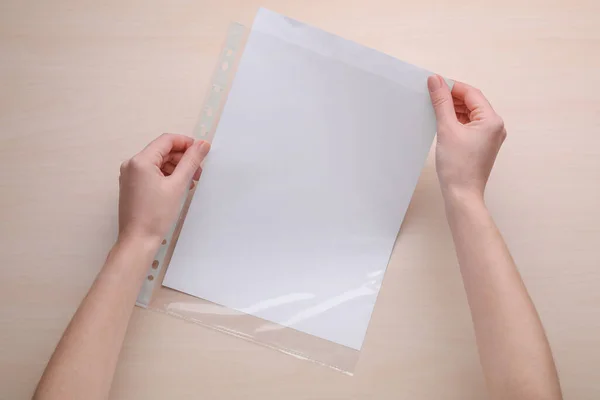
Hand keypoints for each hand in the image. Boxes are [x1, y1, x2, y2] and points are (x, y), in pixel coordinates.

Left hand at [118, 134, 210, 243]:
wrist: (138, 240)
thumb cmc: (156, 215)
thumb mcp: (178, 185)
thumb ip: (191, 161)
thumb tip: (202, 144)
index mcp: (140, 161)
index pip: (166, 140)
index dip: (186, 143)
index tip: (201, 151)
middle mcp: (132, 164)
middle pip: (162, 151)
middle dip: (182, 158)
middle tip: (198, 171)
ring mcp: (130, 175)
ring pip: (158, 163)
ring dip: (176, 168)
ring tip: (190, 182)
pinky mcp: (132, 186)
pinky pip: (152, 173)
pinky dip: (166, 176)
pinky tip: (178, 187)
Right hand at [427, 75, 505, 202]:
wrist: (462, 195)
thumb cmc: (458, 167)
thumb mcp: (447, 129)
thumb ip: (441, 102)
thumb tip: (436, 81)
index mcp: (492, 120)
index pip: (471, 93)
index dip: (452, 86)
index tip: (435, 83)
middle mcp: (495, 127)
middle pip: (472, 103)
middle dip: (452, 97)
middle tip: (432, 94)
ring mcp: (489, 137)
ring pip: (470, 114)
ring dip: (453, 109)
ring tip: (435, 107)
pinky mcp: (481, 146)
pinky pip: (469, 126)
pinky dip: (456, 121)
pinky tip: (442, 121)